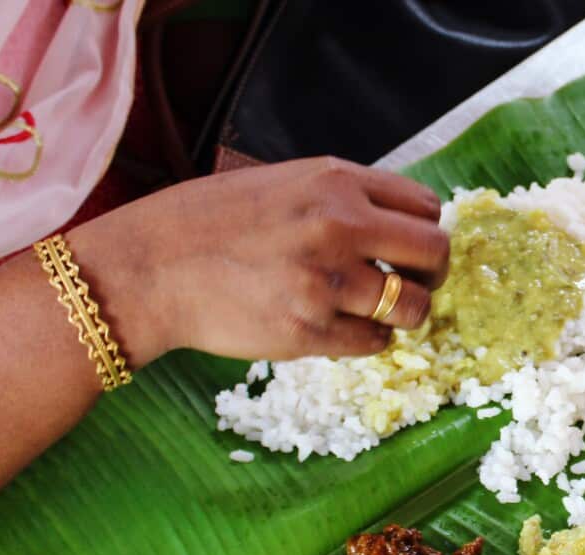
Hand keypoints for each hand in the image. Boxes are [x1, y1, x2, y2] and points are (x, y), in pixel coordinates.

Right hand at [69, 157, 448, 366]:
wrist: (149, 267)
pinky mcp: (309, 331)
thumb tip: (401, 225)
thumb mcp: (283, 183)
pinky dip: (369, 339)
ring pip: (412, 307)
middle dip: (432, 274)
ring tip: (376, 311)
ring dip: (403, 314)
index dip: (425, 231)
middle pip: (435, 254)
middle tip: (413, 285)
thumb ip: (343, 197)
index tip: (411, 248)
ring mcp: (325, 281)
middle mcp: (338, 226)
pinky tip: (343, 328)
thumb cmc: (211, 222)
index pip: (427, 207)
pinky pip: (374, 343)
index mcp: (335, 182)